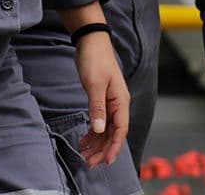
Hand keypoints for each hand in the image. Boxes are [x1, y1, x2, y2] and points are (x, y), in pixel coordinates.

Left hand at [74, 29, 129, 166]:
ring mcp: (110, 103)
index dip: (114, 148)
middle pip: (113, 133)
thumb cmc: (95, 60)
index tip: (105, 161)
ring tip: (84, 155)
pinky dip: (92, 132)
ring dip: (96, 143)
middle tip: (89, 163)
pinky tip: (83, 140)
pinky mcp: (101, 100)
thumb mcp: (94, 85)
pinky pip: (99, 121)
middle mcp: (118, 105)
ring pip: (105, 130)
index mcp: (121, 101)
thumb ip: (97, 108)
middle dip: (102, 150)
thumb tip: (99, 130)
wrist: (91, 42)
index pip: (120, 130)